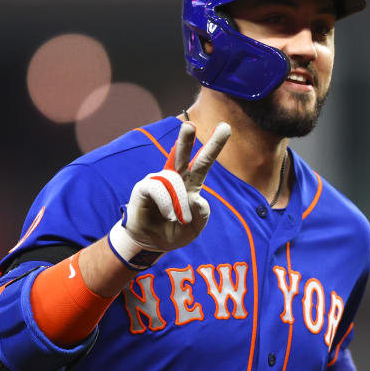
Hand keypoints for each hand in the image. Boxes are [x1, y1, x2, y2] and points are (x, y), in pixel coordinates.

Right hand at [108, 122, 229, 268]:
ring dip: (179, 202)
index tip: (225, 127)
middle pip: (182, 154)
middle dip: (186, 139)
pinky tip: (170, 215)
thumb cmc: (174, 232)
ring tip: (179, 219)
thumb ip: (202, 215)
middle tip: (190, 125)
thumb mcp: (195, 228)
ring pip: (173, 180)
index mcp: (190, 184)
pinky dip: (167, 203)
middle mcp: (174, 178)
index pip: (203, 161)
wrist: (151, 244)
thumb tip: (198, 199)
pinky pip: (158, 188)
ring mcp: (158, 181)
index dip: (214, 145)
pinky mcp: (144, 188)